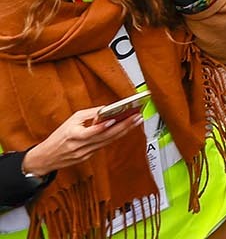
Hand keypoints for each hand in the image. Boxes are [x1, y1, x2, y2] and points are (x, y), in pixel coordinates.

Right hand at [21, 104, 145, 176]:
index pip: (91, 132)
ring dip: (124, 131)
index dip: (103, 127)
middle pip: (106, 137)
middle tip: (137, 117)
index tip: (115, 119)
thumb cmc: (59, 136)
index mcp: (73, 135)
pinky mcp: (87, 157)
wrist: (46, 158)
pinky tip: (124, 129)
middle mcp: (80, 146)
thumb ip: (90, 114)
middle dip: (124, 126)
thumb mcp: (71, 120)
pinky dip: (114, 137)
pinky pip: (103, 146)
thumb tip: (107, 109)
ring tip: (136, 121)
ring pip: (108, 142)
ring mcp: (85, 154)